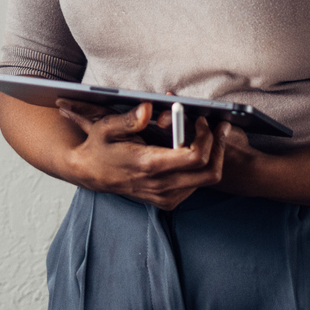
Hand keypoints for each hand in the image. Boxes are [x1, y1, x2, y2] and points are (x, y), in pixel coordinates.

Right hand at [55, 100, 224, 210]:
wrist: (89, 173)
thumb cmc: (100, 146)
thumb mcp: (106, 127)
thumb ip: (129, 119)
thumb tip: (149, 108)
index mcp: (149, 165)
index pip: (195, 157)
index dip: (207, 137)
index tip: (202, 120)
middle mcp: (160, 185)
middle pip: (210, 173)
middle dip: (219, 146)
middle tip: (219, 126)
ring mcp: (165, 196)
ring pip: (206, 180)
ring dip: (213, 156)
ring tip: (207, 133)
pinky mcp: (166, 201)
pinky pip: (195, 186)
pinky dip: (201, 167)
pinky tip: (193, 149)